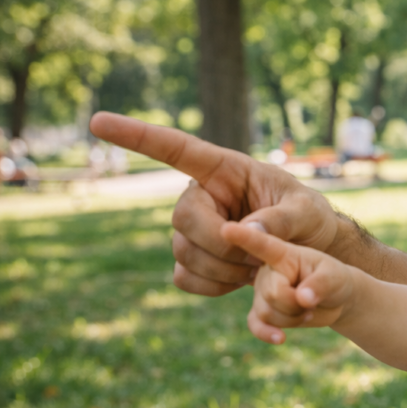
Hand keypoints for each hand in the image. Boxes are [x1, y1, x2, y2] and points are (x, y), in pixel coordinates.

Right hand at [89, 112, 339, 296]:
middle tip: (259, 255)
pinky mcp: (193, 261)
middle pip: (183, 219)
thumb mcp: (307, 213)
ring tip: (258, 267)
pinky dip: (213, 287)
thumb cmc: (309, 219)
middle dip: (222, 244)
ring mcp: (193, 230)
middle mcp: (201, 196)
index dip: (137, 135)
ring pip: (183, 252)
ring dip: (223, 269)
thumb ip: (280, 220)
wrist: (308, 254)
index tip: (97, 121)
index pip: (175, 148)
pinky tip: (240, 282)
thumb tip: (242, 232)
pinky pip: (184, 278)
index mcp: (224, 170)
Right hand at [221, 222, 354, 343]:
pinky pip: (255, 324)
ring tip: (307, 307)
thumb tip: (303, 298)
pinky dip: (267, 333)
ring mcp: (260, 291)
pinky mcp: (261, 311)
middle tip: (312, 299)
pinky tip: (280, 338)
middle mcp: (266, 270)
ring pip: (267, 312)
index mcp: (283, 253)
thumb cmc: (334, 278)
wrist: (333, 297)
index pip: (263, 244)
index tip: (227, 228)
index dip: (246, 238)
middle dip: (296, 303)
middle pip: (272, 293)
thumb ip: (321, 284)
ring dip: (292, 318)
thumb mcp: (336, 276)